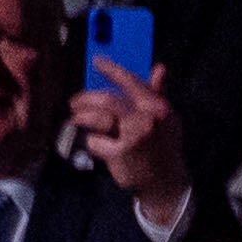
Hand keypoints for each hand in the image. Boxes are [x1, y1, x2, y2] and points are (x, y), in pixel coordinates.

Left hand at [69, 62, 190, 229]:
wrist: (166, 180)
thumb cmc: (163, 145)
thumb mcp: (166, 118)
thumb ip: (158, 93)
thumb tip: (159, 68)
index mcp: (157, 107)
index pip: (131, 82)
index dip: (112, 69)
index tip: (98, 60)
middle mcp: (146, 120)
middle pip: (107, 100)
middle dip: (86, 99)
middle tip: (75, 102)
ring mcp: (134, 138)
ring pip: (97, 119)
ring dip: (82, 118)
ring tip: (77, 119)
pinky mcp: (121, 154)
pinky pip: (95, 142)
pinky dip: (94, 143)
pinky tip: (100, 146)